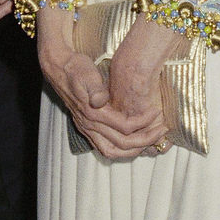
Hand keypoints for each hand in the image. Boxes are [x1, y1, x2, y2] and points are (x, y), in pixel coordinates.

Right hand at [36, 7, 177, 161]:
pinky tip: (133, 143)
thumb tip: (100, 100)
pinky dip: (121, 150)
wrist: (57, 67)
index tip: (157, 113)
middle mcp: (89, 125)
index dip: (144, 123)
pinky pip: (104, 148)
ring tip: (151, 141)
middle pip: (122, 144)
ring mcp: (86, 128)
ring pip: (112, 152)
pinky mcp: (85, 128)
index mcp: (93, 112)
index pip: (124, 127)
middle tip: (162, 130)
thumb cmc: (75, 67)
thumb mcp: (86, 72)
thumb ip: (94, 88)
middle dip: (145, 140)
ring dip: (134, 150)